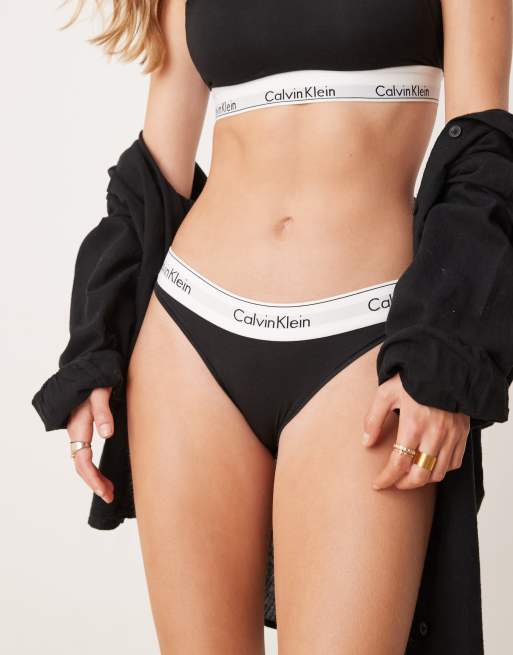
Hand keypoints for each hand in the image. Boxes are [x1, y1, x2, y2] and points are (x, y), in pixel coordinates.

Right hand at [67, 387, 114, 502]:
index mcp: (78, 425)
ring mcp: (79, 430)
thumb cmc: (97, 378)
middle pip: (81, 464)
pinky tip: (104, 475)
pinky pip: (86, 454)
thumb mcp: (100, 392)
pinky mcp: (85, 428)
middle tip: (110, 497)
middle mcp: (76, 431)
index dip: (92, 476)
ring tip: (110, 492)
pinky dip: (94, 468)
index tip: (104, 490)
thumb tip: (106, 434)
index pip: (83, 459)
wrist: (91, 366)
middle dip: (94, 482)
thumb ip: (103, 412)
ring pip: (83, 461)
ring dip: (94, 478)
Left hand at [362, 372, 469, 489]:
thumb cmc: (411, 378)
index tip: (377, 484)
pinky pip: (454, 463)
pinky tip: (429, 464)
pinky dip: (441, 469)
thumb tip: (365, 443)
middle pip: (420, 476)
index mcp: (413, 424)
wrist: (443, 365)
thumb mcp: (385, 393)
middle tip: (393, 483)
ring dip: (422, 479)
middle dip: (404, 485)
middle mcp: (435, 434)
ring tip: (409, 475)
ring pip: (438, 473)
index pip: (399, 464)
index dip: (386, 479)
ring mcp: (451, 435)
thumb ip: (373, 419)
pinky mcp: (462, 434)